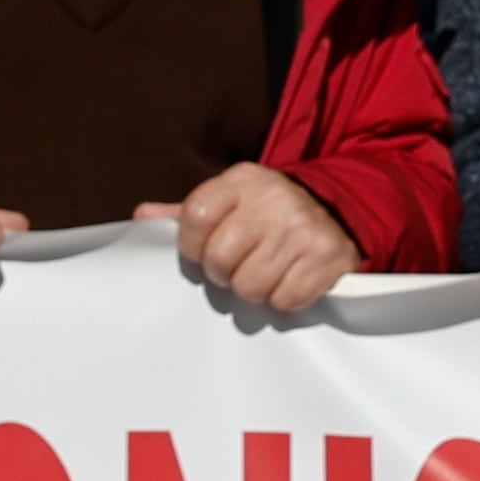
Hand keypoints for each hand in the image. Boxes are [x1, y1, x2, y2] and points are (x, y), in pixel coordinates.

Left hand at [139, 165, 358, 312]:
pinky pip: (286, 300)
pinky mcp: (328, 257)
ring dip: (253, 291)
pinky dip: (283, 300)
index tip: (200, 254)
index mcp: (242, 180)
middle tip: (235, 270)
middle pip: (220, 259)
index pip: (195, 216)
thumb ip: (186, 212)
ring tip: (262, 275)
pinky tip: (288, 281)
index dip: (191, 247)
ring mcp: (303, 228)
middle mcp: (273, 199)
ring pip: (250, 286)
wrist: (338, 209)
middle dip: (222, 274)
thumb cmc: (269, 211)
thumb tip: (141, 218)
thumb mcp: (230, 199)